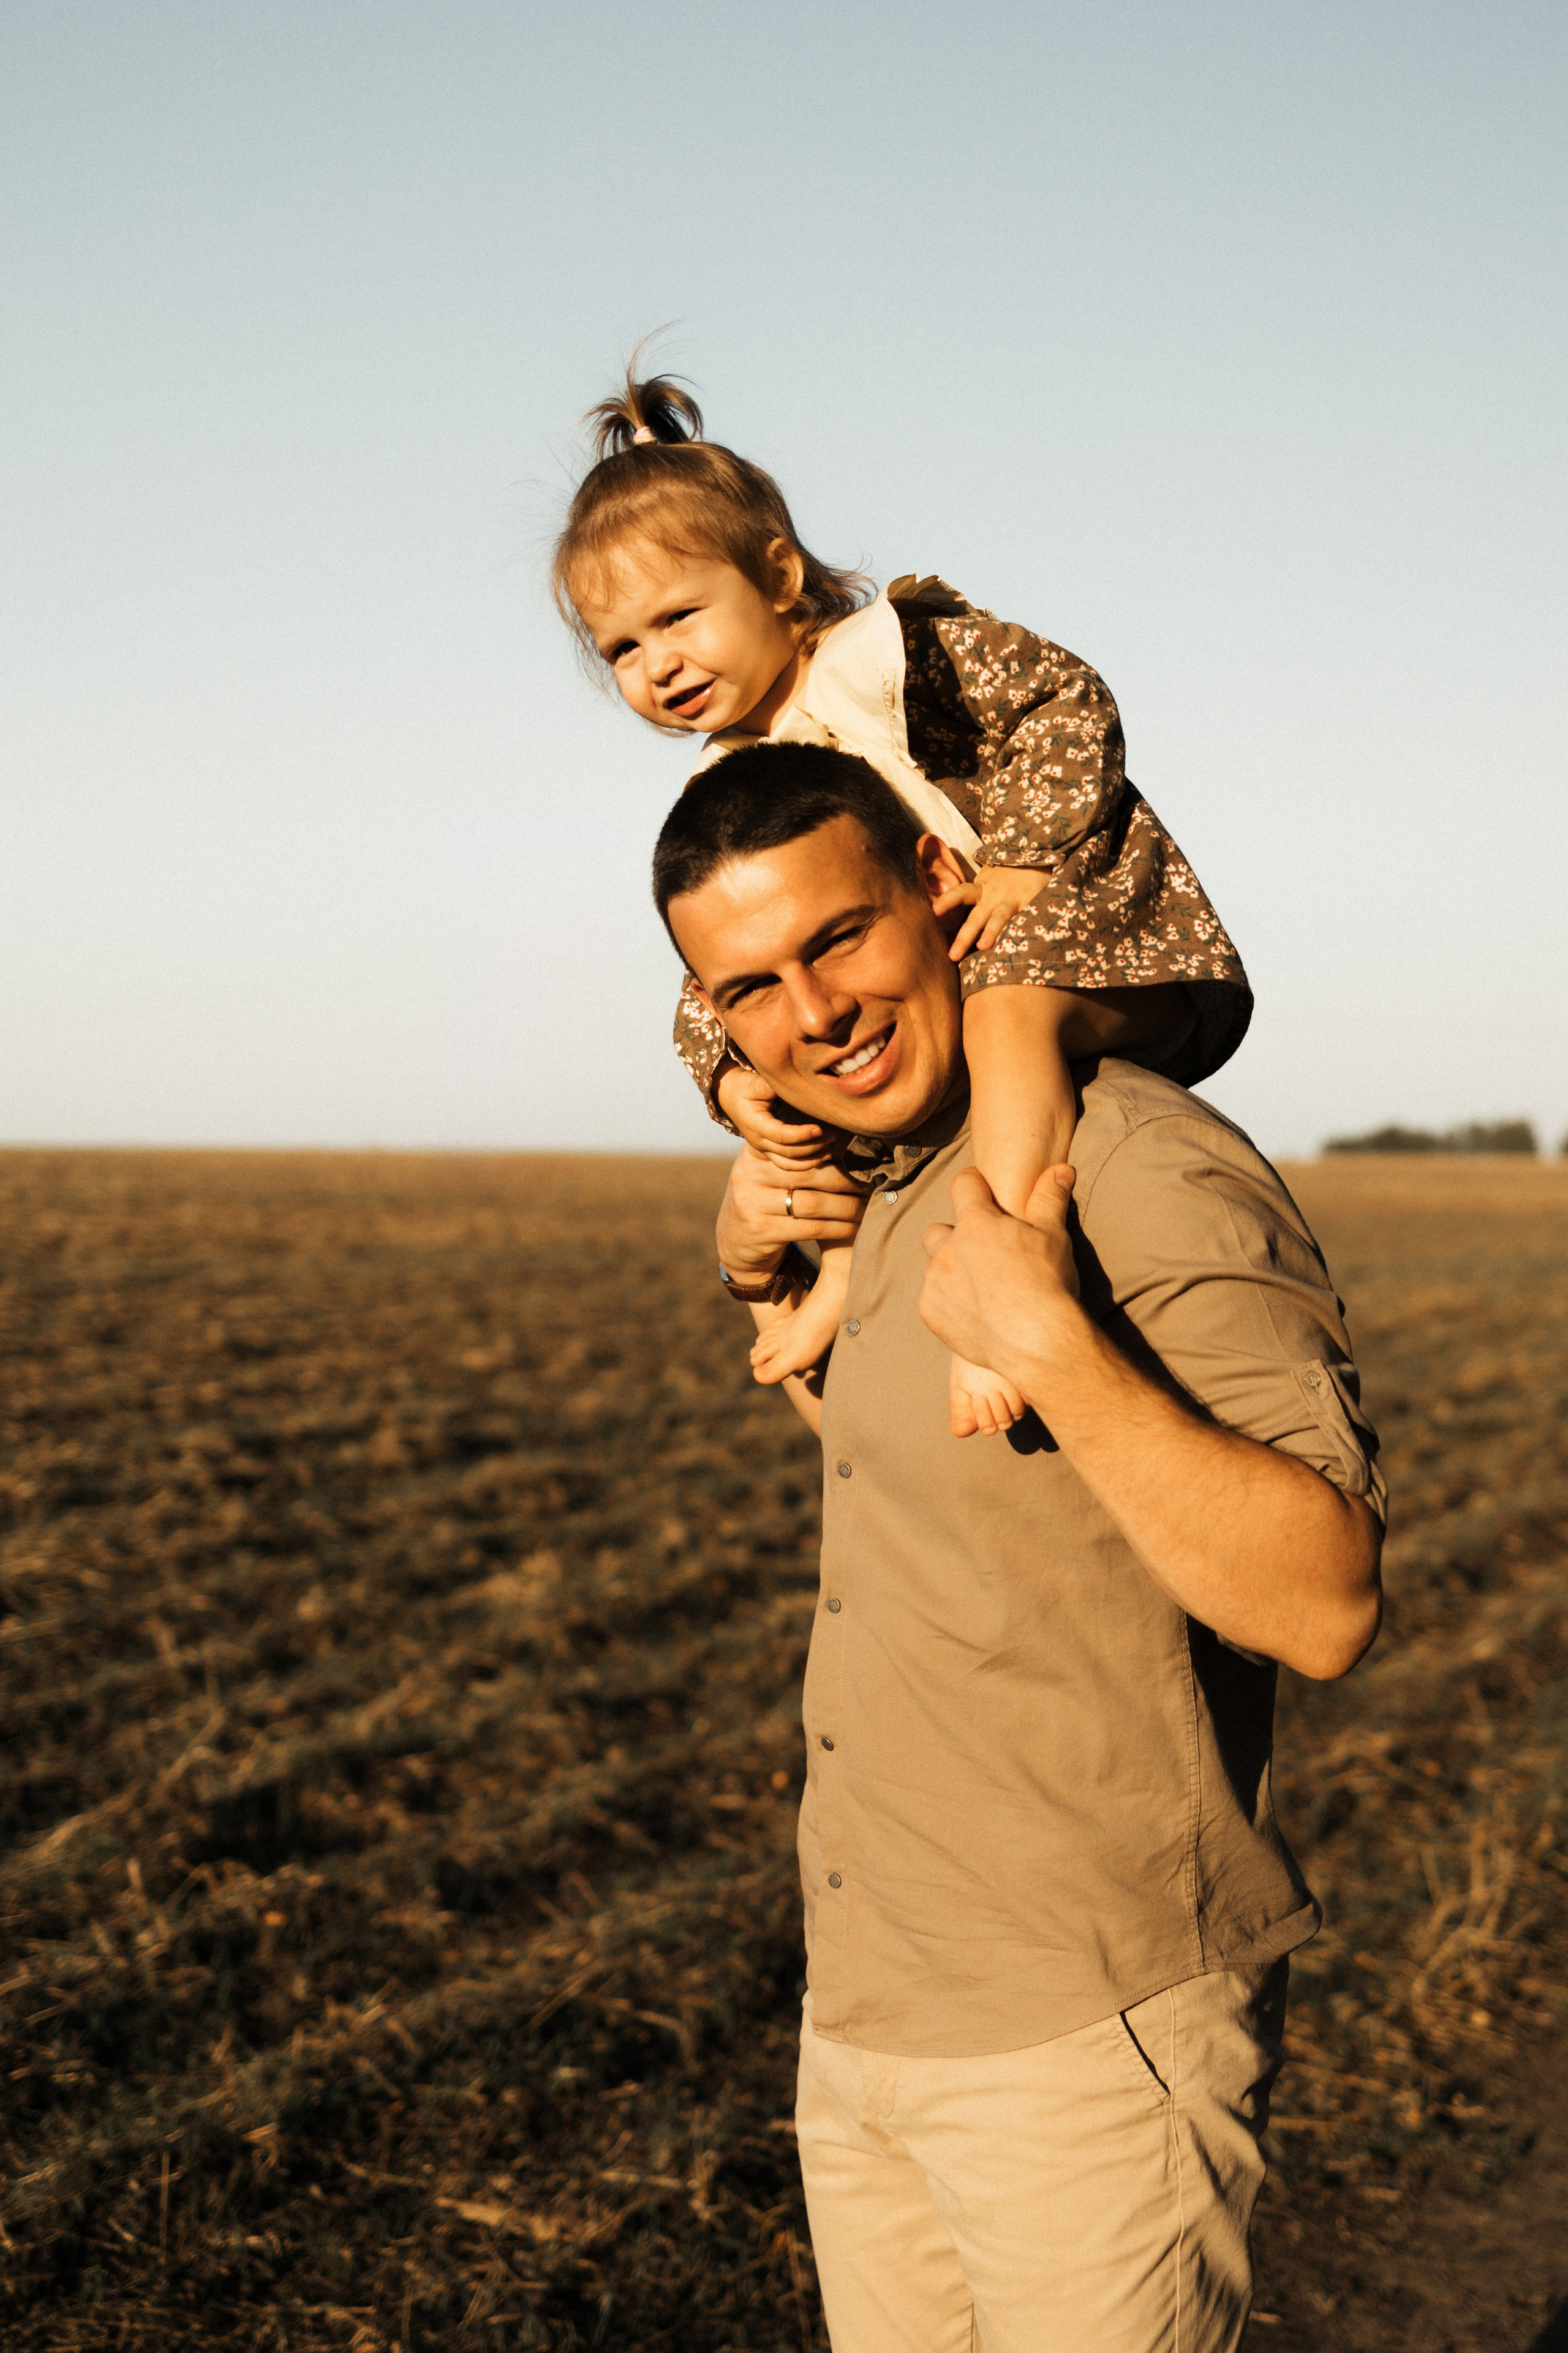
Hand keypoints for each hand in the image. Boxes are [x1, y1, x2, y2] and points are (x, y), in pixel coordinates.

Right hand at [716, 1063, 833, 1168]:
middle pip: (787, 1152)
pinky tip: (822, 1156)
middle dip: (812, 1146)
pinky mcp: (769, 1151)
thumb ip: (771, 1086)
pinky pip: (787, 1164)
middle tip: (832, 1136)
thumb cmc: (745, 1088)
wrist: (731, 1097)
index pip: (780, 1135)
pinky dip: (805, 1164)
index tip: (819, 1129)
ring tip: (830, 1150)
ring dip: (811, 1160)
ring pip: (788, 1164)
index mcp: (755, 1124)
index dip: (801, 1135)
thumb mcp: (754, 1083)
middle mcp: (758, 1141)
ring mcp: (763, 1149)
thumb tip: (793, 1086)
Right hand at [717, 1146, 869, 1279]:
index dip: (831, 1149)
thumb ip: (794, 1154)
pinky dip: (839, 1228)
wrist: (736, 1241)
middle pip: (810, 1172)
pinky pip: (812, 1228)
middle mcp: (749, 1174)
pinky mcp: (761, 1232)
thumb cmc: (767, 1198)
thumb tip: (844, 1131)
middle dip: (847, 1179)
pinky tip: (855, 1227)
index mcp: (754, 1152)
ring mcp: (752, 1204)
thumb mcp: (769, 1170)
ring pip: (814, 1203)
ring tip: (869, 1205)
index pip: (798, 1145)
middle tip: (873, 1182)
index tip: (860, 1153)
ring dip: (849, 1206)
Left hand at [918, 1164, 1081, 1395]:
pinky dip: (947, 1303)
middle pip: (937, 1231)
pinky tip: (974, 1313)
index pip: (963, 1185)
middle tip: (983, 1253)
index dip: (975, 1186)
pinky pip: (931, 1299)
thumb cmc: (1048, 1283)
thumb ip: (1050, 1198)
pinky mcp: (931, 1312)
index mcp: (975, 1222)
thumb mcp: (1054, 1235)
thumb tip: (1060, 1168)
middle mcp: (947, 1248)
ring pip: (933, 1267)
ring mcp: (935, 1281)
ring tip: (981, 1288)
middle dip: (954, 1237)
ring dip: (950, 1271)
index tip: (986, 1196)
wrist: (1036, 1341)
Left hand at [930, 865, 1048, 960]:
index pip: (960, 893)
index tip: (933, 911)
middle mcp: (994, 895)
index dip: (947, 901)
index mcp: (981, 889)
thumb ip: (976, 893)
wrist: (1036, 854)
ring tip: (983, 946)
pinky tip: (1016, 945)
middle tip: (952, 956)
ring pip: (999, 917)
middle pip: (976, 917)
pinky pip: (1024, 919)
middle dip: (963, 937)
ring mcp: (1012, 900)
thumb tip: (947, 910)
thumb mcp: (989, 878)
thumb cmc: (1008, 871)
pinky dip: (1020, 931)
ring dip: (991, 932)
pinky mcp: (1031, 902)